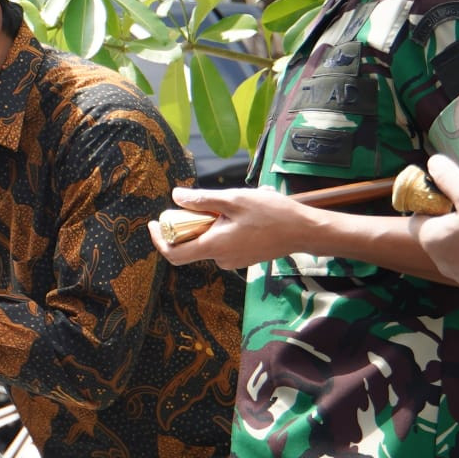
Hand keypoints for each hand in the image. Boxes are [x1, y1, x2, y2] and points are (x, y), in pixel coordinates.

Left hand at [148, 186, 305, 269]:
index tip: (153, 224)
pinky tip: (242, 214)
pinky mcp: (243, 258)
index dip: (158, 240)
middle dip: (188, 224)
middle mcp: (221, 259)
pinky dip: (223, 228)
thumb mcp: (234, 200)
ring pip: (208, 242)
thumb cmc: (272, 213)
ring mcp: (233, 260)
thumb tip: (176, 197)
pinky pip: (222, 243)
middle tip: (199, 203)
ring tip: (231, 205)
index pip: (174, 254)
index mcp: (214, 246)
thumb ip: (202, 200)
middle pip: (190, 245)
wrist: (304, 231)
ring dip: (210, 223)